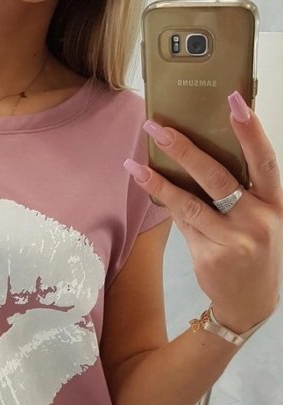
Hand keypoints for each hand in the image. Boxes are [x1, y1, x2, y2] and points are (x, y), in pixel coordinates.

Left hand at [124, 91, 282, 332]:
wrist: (249, 303)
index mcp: (275, 204)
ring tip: (135, 164)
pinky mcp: (209, 257)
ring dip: (159, 181)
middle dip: (185, 150)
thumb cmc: (254, 250)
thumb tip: (198, 153)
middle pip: (217, 178)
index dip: (251, 131)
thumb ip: (241, 191)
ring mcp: (233, 241)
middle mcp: (258, 221)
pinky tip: (147, 185)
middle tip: (157, 128)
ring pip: (190, 203)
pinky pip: (182, 223)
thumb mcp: (261, 219)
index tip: (234, 101)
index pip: (265, 161)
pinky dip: (166, 203)